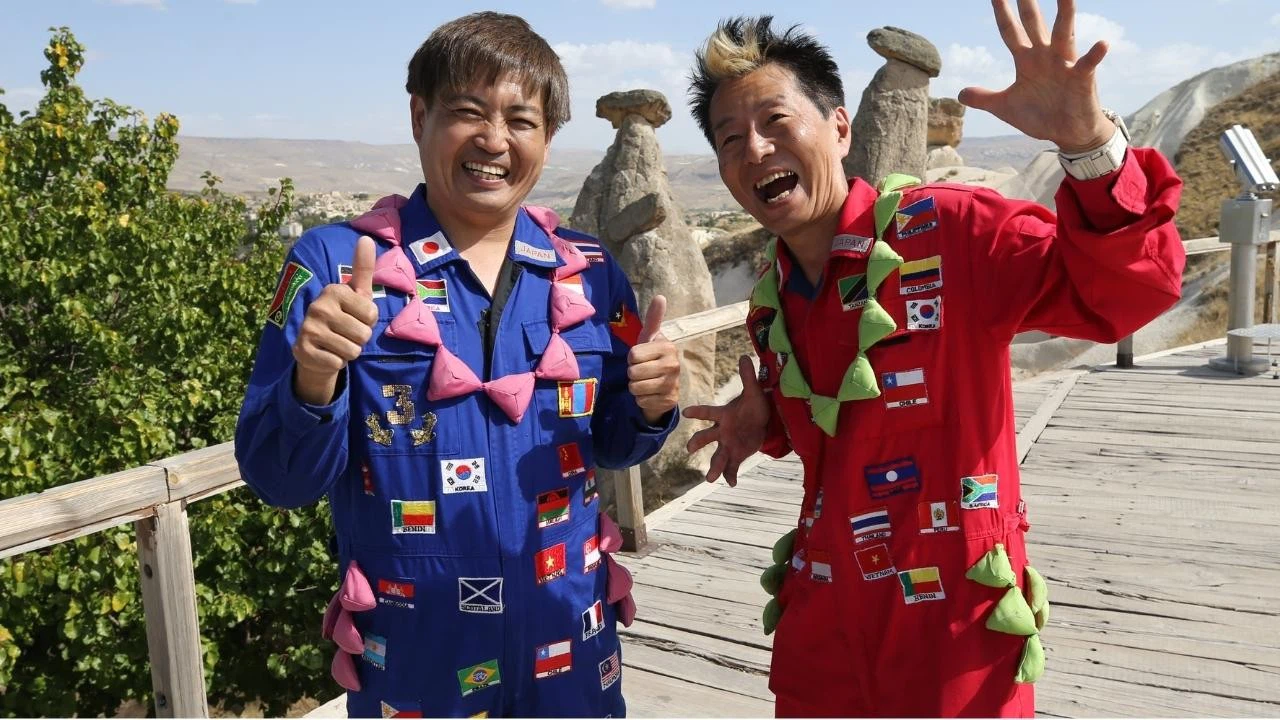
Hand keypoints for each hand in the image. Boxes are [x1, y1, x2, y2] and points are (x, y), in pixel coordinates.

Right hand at [291, 236, 378, 404]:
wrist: (316, 347)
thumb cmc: (344, 316)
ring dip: (349, 352)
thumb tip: (366, 238)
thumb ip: (363, 268)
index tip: (354, 316)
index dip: (369, 321)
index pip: (372, 314)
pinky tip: (326, 353)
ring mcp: (308, 329)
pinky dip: (336, 363)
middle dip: (360, 338)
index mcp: (334, 290)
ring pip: (352, 350)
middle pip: (364, 334)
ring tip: (337, 343)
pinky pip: (337, 363)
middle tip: (345, 332)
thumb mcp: (356, 293)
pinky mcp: (302, 350)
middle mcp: (318, 307)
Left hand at [627, 295, 679, 425]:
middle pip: (633, 372)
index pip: (633, 354)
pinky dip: (642, 400)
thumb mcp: (650, 338)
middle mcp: (674, 365)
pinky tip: (651, 394)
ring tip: (646, 382)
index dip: (632, 357)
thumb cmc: (652, 357)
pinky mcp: (669, 402)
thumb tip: (660, 296)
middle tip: (643, 371)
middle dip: (632, 373)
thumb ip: (653, 318)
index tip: (641, 358)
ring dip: (636, 387)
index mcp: (668, 347)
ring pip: (635, 387)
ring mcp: (673, 385)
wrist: (664, 387)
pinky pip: (641, 401)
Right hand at [682, 356, 770, 486]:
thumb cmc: (754, 406)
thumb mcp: (754, 392)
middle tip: (690, 449)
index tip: (686, 412)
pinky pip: (731, 467)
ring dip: (714, 467)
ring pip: (717, 456)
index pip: (708, 412)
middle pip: (706, 437)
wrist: (763, 422)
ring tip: (710, 479)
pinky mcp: (736, 455)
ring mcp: (728, 445)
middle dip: (698, 442)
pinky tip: (732, 483)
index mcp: (723, 415)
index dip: (697, 412)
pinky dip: (730, 475)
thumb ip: (748, 376)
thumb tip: (744, 356)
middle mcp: (721, 432)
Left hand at [957, 0, 1114, 152]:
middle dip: (1028, 3)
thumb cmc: (1040, 115)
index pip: (1010, 31)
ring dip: (1065, 13)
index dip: (1002, 12)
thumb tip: (960, 94)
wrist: (1067, 133)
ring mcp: (1064, 64)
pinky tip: (1102, 43)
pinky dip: (1095, 54)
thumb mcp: (1006, 107)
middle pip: (1034, 23)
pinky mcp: (1082, 78)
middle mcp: (1045, 56)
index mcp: (1026, 60)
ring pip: (1064, 33)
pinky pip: (1088, 64)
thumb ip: (985, 99)